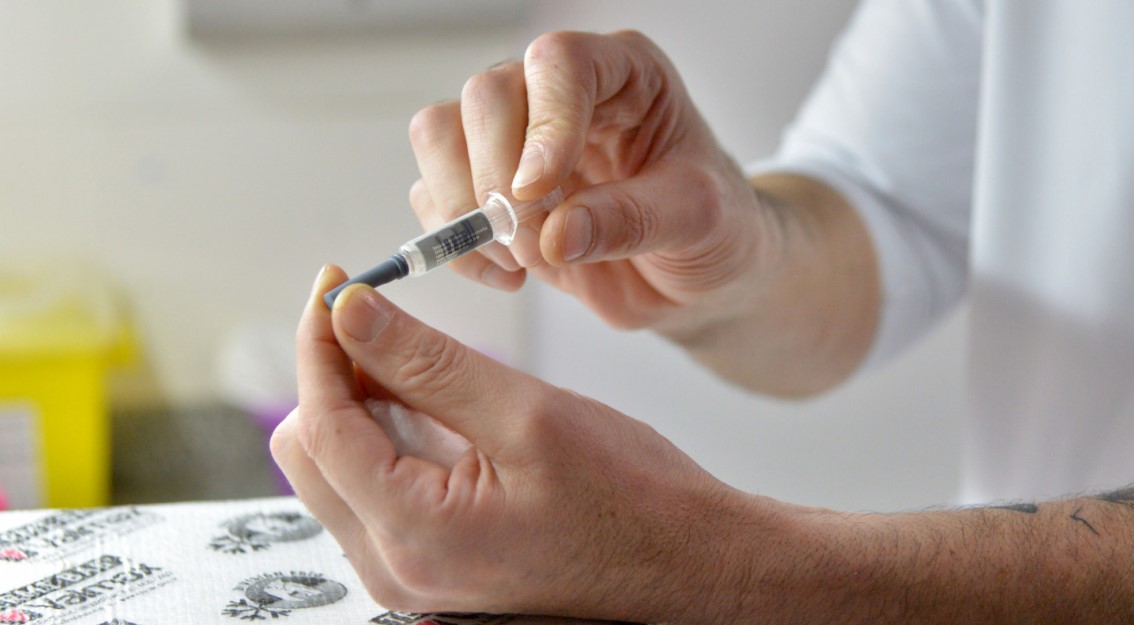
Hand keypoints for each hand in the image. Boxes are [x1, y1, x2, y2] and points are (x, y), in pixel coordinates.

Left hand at [271, 266, 763, 621]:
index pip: (321, 424)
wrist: (688, 569)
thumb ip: (429, 363)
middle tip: (375, 315)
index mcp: (414, 533)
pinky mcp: (433, 563)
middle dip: (332, 372)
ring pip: (339, 469)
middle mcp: (397, 567)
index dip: (320, 341)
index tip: (336, 283)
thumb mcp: (530, 415)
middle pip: (312, 451)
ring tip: (413, 356)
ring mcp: (412, 572)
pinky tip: (431, 400)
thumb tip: (351, 313)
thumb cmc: (634, 502)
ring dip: (358, 402)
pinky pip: (375, 491)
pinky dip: (387, 435)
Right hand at [408, 30, 779, 333]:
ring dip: (463, 207)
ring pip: (439, 134)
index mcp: (623, 75)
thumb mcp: (698, 222)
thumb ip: (633, 220)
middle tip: (531, 241)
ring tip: (521, 259)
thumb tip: (553, 235)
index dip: (543, 124)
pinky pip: (433, 199)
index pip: (560, 62)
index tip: (540, 191)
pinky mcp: (486, 190)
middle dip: (494, 177)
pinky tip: (511, 275)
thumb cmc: (714, 230)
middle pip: (484, 95)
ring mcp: (515, 140)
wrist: (696, 276)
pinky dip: (458, 246)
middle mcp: (560, 95)